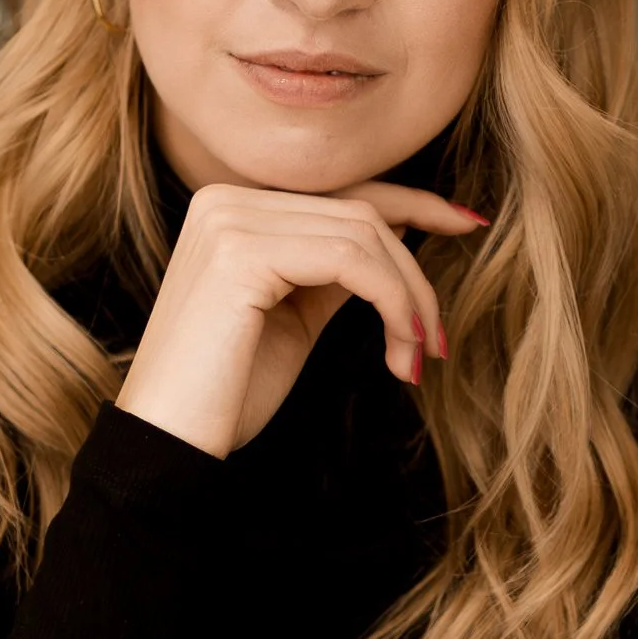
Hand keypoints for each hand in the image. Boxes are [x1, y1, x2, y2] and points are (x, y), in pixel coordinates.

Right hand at [115, 175, 488, 458]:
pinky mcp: (239, 253)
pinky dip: (392, 302)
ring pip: (364, 235)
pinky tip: (399, 351)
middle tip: (434, 343)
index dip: (413, 204)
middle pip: (361, 214)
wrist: (169, 444)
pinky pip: (350, 260)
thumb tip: (397, 235)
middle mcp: (224, 201)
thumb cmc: (227, 392)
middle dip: (414, 278)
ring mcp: (228, 221)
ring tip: (415, 357)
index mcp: (231, 209)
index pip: (341, 193)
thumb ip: (332, 271)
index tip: (467, 225)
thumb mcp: (292, 317)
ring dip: (409, 299)